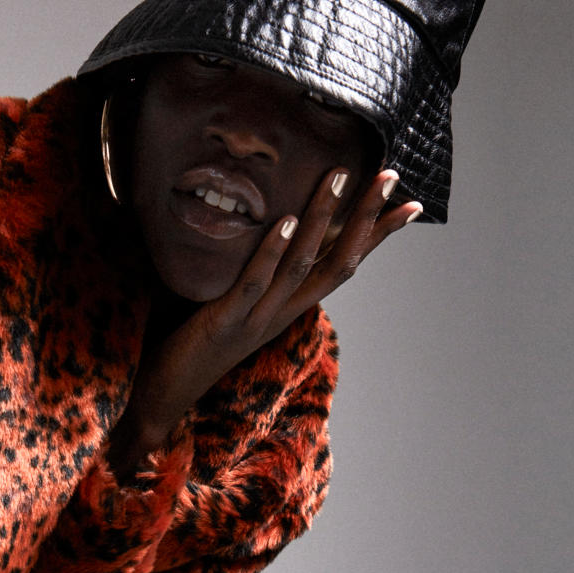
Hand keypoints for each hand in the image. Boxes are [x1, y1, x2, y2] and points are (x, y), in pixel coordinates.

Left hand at [111, 167, 422, 468]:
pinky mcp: (225, 324)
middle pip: (338, 263)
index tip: (410, 204)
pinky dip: (272, 251)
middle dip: (366, 219)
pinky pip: (254, 283)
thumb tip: (257, 219)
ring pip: (301, 266)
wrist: (163, 397)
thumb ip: (251, 268)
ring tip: (339, 177)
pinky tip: (285, 220)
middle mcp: (282, 314)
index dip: (377, 237)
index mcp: (288, 308)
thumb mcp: (233, 300)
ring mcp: (256, 320)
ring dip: (322, 221)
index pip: (343, 266)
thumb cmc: (190, 342)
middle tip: (390, 175)